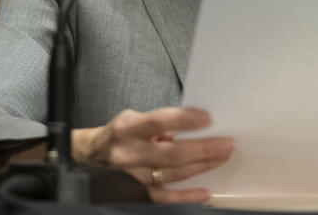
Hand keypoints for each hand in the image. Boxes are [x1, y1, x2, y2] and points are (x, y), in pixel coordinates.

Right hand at [72, 107, 233, 202]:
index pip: (159, 122)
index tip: (208, 118)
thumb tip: (191, 127)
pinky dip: (186, 196)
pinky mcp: (135, 193)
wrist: (90, 156)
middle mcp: (129, 153)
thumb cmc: (119, 134)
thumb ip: (159, 124)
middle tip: (227, 144)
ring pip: (173, 174)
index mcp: (128, 129)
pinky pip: (164, 198)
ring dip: (201, 166)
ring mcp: (132, 176)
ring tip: (222, 158)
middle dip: (203, 149)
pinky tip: (205, 192)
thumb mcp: (134, 118)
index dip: (184, 120)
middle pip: (172, 153)